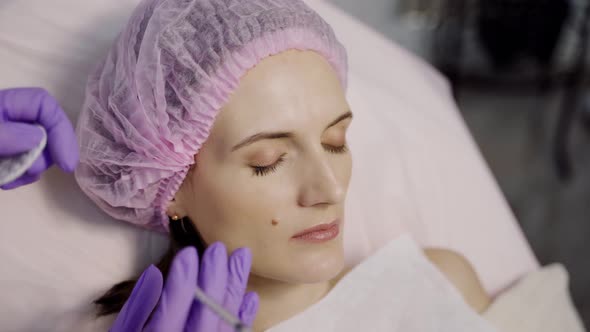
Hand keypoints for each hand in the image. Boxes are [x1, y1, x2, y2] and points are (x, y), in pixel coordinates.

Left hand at [0, 87, 78, 188]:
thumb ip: (6, 135)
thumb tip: (39, 138)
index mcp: (5, 104)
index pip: (45, 106)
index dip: (61, 130)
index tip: (67, 162)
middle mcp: (10, 119)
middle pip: (46, 130)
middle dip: (46, 154)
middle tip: (32, 171)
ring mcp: (8, 139)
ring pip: (37, 151)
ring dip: (30, 169)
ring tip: (9, 179)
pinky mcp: (4, 156)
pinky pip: (23, 165)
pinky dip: (19, 176)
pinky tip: (4, 182)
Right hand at [110, 243, 258, 331]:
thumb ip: (137, 309)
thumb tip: (156, 273)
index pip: (172, 308)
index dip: (183, 279)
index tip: (189, 252)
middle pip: (205, 312)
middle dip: (214, 277)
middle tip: (219, 249)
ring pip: (225, 322)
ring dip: (235, 289)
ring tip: (241, 258)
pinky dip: (243, 319)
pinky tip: (250, 297)